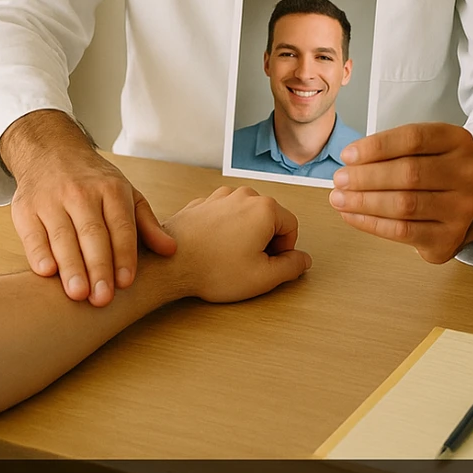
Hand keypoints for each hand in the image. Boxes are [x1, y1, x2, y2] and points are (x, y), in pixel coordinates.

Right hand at [3, 117, 175, 305]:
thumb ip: (146, 224)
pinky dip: (38, 253)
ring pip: (62, 237)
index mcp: (111, 189)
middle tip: (103, 298)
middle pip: (92, 234)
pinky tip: (47, 272)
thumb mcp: (125, 193)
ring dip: (71, 267)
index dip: (123, 254)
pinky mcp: (26, 209)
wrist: (50, 151)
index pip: (120, 225)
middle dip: (98, 267)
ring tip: (78, 294)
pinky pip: (33, 234)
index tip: (126, 282)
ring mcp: (51, 199)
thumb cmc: (93, 181)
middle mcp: (80, 193)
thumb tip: (170, 250)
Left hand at [164, 185, 310, 302]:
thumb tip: (302, 259)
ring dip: (245, 234)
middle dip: (265, 240)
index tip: (269, 264)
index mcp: (264, 209)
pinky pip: (226, 215)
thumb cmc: (213, 270)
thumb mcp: (263, 277)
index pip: (291, 226)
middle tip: (249, 264)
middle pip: (269, 217)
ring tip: (229, 257)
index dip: (285, 250)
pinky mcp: (203, 203)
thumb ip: (291, 267)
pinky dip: (225, 230)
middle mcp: (243, 195)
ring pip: (246, 215)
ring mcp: (220, 196)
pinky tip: (214, 249)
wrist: (170, 263)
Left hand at [327, 124, 472, 263]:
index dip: (376, 147)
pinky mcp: (450, 237)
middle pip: (409, 173)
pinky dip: (371, 223)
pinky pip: (403, 231)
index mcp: (459, 142)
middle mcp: (467, 174)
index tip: (348, 155)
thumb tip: (350, 163)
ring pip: (404, 204)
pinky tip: (352, 216)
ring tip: (339, 198)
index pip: (413, 139)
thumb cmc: (436, 170)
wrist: (472, 203)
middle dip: (366, 177)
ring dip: (364, 202)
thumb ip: (393, 150)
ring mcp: (463, 209)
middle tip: (339, 179)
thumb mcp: (425, 148)